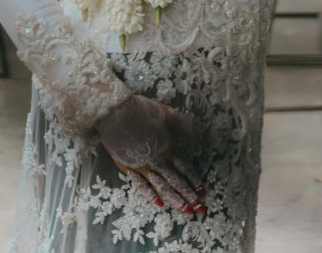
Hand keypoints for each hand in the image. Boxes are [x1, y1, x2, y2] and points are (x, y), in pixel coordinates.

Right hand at [95, 94, 207, 215]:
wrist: (117, 112)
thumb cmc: (143, 110)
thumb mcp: (169, 114)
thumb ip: (186, 128)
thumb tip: (204, 138)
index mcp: (168, 148)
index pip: (185, 168)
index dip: (195, 181)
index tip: (204, 193)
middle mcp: (158, 160)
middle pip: (176, 181)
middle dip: (189, 196)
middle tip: (200, 210)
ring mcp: (143, 166)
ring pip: (162, 186)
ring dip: (175, 200)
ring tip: (185, 211)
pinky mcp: (129, 168)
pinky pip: (142, 185)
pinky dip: (151, 196)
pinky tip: (160, 205)